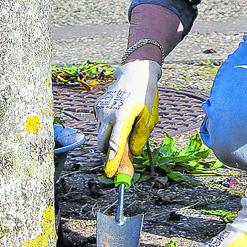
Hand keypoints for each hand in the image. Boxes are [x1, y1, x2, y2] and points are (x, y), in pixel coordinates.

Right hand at [93, 60, 159, 179]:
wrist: (135, 72)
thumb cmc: (146, 95)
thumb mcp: (149, 117)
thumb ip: (141, 136)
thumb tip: (134, 152)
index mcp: (122, 117)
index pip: (114, 145)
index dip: (112, 161)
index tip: (110, 174)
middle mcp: (108, 114)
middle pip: (102, 144)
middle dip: (108, 154)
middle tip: (121, 158)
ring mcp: (100, 110)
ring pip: (101, 135)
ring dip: (109, 140)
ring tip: (126, 131)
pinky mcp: (97, 106)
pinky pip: (101, 124)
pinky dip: (108, 128)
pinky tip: (120, 118)